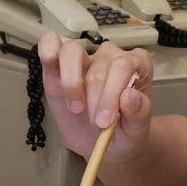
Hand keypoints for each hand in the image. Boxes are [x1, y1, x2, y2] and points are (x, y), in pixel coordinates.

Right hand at [37, 30, 154, 158]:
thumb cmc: (124, 132)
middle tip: (96, 127)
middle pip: (99, 68)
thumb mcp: (137, 130)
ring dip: (71, 83)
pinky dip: (47, 51)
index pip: (123, 65)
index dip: (113, 93)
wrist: (103, 143)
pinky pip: (49, 42)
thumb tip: (129, 95)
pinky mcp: (58, 64)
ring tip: (76, 108)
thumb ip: (139, 113)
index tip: (106, 121)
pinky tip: (51, 68)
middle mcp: (110, 55)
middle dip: (95, 101)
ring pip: (72, 51)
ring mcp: (84, 57)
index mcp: (137, 64)